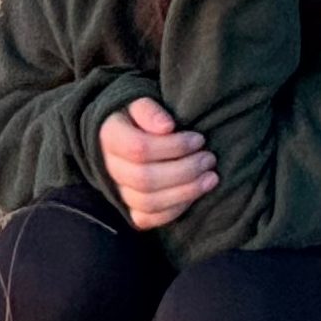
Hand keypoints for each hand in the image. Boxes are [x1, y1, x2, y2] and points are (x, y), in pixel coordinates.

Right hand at [98, 95, 217, 227]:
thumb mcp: (140, 100)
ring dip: (185, 192)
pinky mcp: (129, 208)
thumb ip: (150, 110)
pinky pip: (147, 219)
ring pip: (148, 202)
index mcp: (109, 137)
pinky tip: (194, 194)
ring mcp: (118, 191)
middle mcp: (109, 167)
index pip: (139, 148)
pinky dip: (174, 210)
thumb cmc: (139, 115)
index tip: (199, 139)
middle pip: (145, 179)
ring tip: (211, 178)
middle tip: (210, 158)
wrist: (125, 132)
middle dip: (185, 171)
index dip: (173, 147)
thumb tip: (167, 126)